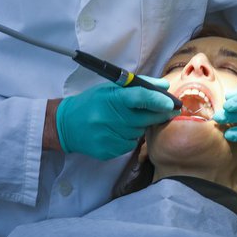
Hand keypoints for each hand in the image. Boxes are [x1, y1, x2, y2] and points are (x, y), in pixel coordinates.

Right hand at [56, 77, 177, 159]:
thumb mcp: (111, 88)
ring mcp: (108, 137)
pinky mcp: (107, 151)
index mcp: (110, 98)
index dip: (157, 100)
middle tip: (168, 110)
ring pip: (139, 133)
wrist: (65, 125)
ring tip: (126, 120)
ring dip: (140, 126)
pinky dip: (129, 138)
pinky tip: (118, 131)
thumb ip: (139, 85)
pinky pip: (129, 145)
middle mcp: (109, 118)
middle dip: (159, 114)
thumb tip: (164, 85)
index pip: (139, 98)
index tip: (171, 102)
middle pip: (145, 119)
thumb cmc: (92, 102)